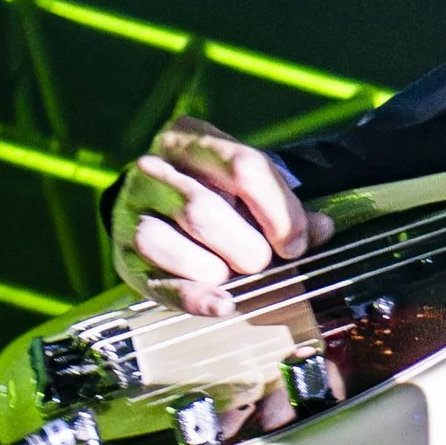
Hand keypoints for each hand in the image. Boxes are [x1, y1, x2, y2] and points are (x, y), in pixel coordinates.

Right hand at [110, 116, 332, 315]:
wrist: (153, 207)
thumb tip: (322, 229)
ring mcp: (131, 213)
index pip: (243, 167)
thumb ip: (286, 207)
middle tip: (263, 261)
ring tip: (233, 274)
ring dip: (216, 269)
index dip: (278, 211)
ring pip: (168, 243)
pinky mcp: (123, 258)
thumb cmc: (217, 192)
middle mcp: (153, 170)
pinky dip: (194, 298)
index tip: (297, 243)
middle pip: (203, 210)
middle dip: (247, 246)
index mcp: (189, 139)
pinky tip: (223, 305)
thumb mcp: (249, 186)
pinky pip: (158, 281)